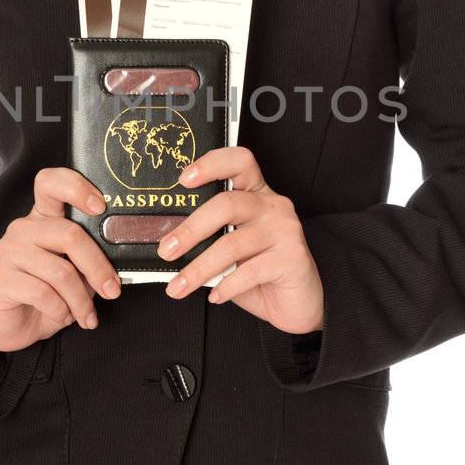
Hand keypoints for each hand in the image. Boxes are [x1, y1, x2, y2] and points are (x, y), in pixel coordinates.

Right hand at [0, 167, 120, 353]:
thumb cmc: (48, 294)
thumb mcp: (74, 272)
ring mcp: (9, 251)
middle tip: (112, 290)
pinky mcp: (0, 278)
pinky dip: (61, 311)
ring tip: (86, 316)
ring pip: (60, 271)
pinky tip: (63, 317)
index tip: (100, 207)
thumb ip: (90, 259)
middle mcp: (23, 228)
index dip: (76, 188)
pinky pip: (42, 293)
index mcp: (43, 217)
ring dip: (81, 300)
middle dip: (97, 267)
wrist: (13, 325)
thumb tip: (120, 263)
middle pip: (69, 234)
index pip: (51, 182)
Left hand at [157, 146, 324, 334]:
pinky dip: (227, 286)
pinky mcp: (293, 258)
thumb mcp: (232, 247)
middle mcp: (273, 206)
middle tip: (167, 250)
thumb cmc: (259, 271)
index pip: (239, 162)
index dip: (211, 165)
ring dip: (199, 268)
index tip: (183, 180)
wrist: (297, 302)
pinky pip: (250, 271)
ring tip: (178, 286)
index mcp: (256, 193)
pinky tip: (214, 295)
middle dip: (191, 230)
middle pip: (227, 204)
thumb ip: (210, 238)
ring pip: (232, 244)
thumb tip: (168, 245)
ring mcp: (286, 230)